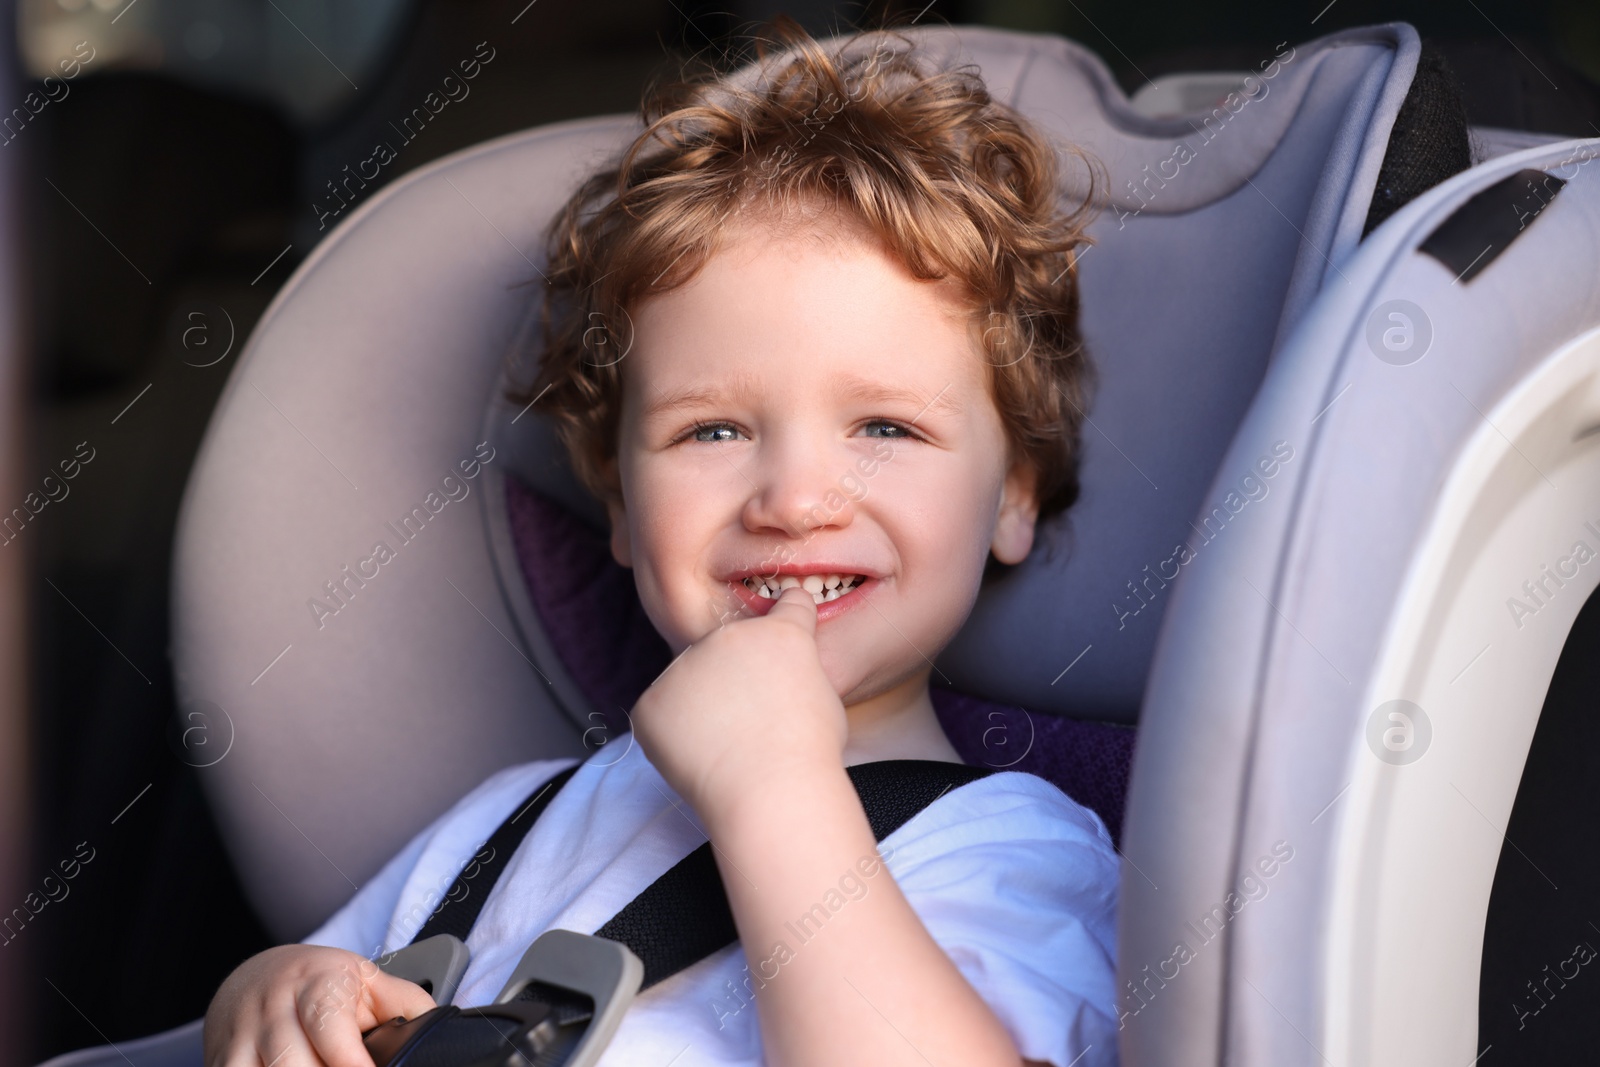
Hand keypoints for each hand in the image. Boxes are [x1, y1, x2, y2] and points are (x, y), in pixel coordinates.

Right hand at [204, 944, 436, 1066]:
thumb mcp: (368, 981)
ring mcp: (244, 1034)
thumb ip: (407, 1004)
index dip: (352, 1066)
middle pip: (293, 1063)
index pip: (332, 1032)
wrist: (256, 974)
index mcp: (319, 984)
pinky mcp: (221, 1056)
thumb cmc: (321, 981)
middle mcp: (276, 1007)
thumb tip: (446, 1028)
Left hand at [630, 586, 846, 819]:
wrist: (771, 790)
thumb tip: (778, 679)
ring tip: (727, 745)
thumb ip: (795, 673)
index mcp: (778, 633)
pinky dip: (672, 734)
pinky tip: (700, 755)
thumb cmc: (808, 754)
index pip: (788, 605)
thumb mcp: (824, 696)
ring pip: (690, 682)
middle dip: (734, 677)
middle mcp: (728, 637)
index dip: (789, 617)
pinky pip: (659, 713)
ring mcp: (684, 666)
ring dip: (701, 704)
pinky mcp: (651, 701)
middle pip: (728, 651)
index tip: (785, 624)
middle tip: (749, 723)